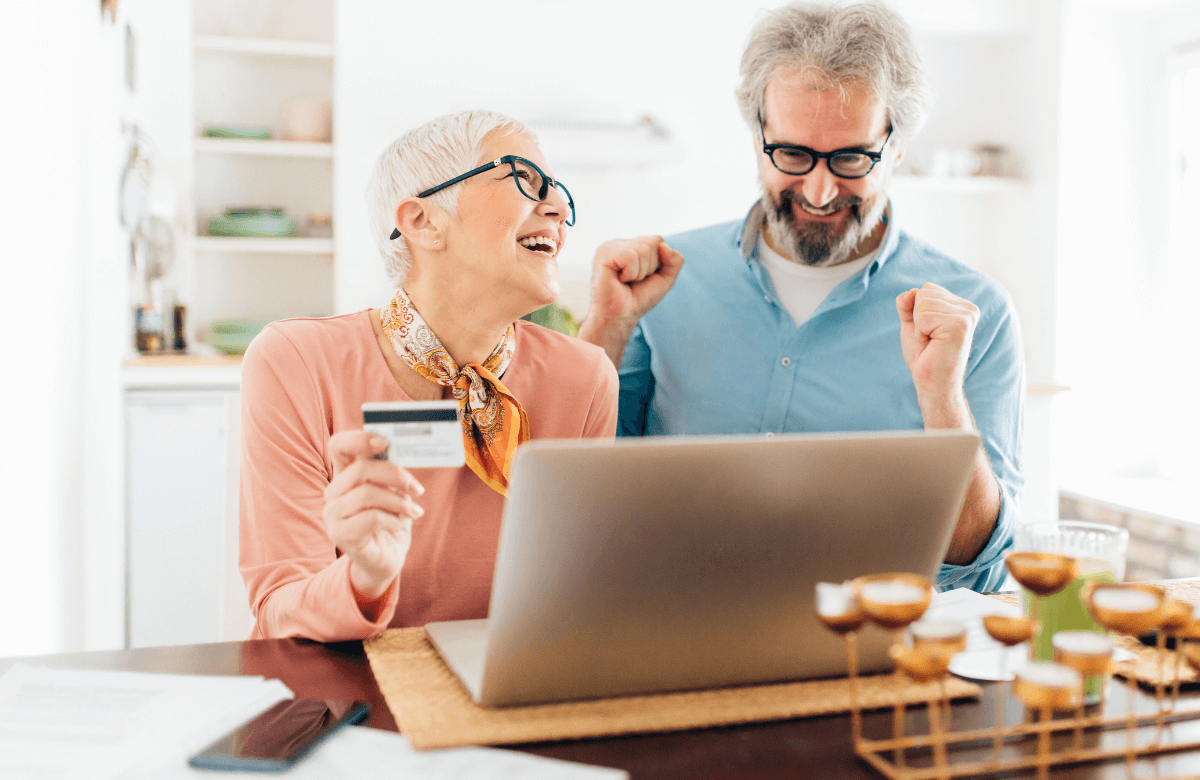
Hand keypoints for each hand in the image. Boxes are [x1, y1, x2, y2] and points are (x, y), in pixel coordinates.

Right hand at [322, 430, 425, 601]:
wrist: (386, 559)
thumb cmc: (390, 520)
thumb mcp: (393, 492)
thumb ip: (391, 473)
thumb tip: (404, 451)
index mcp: (345, 475)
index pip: (339, 445)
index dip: (360, 438)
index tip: (385, 442)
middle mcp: (333, 492)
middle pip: (361, 468)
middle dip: (395, 475)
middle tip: (417, 489)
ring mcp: (333, 514)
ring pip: (367, 493)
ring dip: (398, 502)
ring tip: (413, 511)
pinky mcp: (340, 535)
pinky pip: (371, 518)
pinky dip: (393, 520)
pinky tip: (399, 525)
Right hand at [579, 236, 683, 364]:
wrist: (620, 317)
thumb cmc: (638, 299)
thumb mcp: (665, 279)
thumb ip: (675, 260)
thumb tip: (664, 245)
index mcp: (631, 245)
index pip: (658, 240)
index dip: (657, 263)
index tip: (642, 278)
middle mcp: (619, 243)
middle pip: (652, 243)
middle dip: (649, 267)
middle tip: (633, 281)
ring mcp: (609, 246)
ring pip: (643, 249)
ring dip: (639, 272)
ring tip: (625, 281)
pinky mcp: (603, 254)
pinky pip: (630, 256)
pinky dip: (630, 273)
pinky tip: (619, 280)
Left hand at [895, 282, 979, 423]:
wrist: (932, 384)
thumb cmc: (924, 357)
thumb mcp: (912, 324)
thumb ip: (908, 304)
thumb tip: (909, 292)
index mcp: (961, 306)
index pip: (926, 288)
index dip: (916, 312)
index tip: (928, 332)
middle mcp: (969, 308)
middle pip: (924, 292)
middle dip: (917, 319)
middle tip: (929, 340)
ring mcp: (967, 316)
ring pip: (922, 303)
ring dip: (919, 327)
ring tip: (932, 343)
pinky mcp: (961, 325)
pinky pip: (923, 316)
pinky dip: (920, 332)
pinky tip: (933, 345)